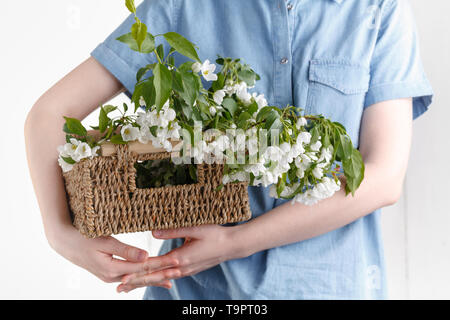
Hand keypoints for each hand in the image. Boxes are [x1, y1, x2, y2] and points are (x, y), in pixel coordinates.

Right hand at [50, 224, 178, 288]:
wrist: (64, 242)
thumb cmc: (83, 237)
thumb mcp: (105, 241)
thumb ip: (126, 250)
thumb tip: (146, 256)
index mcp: (112, 269)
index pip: (143, 267)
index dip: (161, 264)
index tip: (175, 261)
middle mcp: (112, 276)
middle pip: (142, 276)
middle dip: (162, 274)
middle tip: (180, 272)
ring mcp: (110, 276)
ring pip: (137, 278)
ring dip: (154, 277)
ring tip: (171, 279)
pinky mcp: (109, 273)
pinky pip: (130, 276)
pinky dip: (142, 276)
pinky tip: (151, 279)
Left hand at [116, 224, 244, 292]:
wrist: (232, 246)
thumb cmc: (215, 234)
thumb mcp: (194, 229)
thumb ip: (172, 230)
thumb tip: (152, 232)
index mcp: (180, 258)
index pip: (154, 266)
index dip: (137, 271)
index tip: (123, 276)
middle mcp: (181, 268)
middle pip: (154, 277)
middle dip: (136, 282)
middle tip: (119, 287)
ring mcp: (186, 271)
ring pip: (161, 279)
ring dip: (145, 282)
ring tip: (130, 285)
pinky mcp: (189, 270)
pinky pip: (169, 277)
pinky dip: (157, 280)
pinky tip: (152, 280)